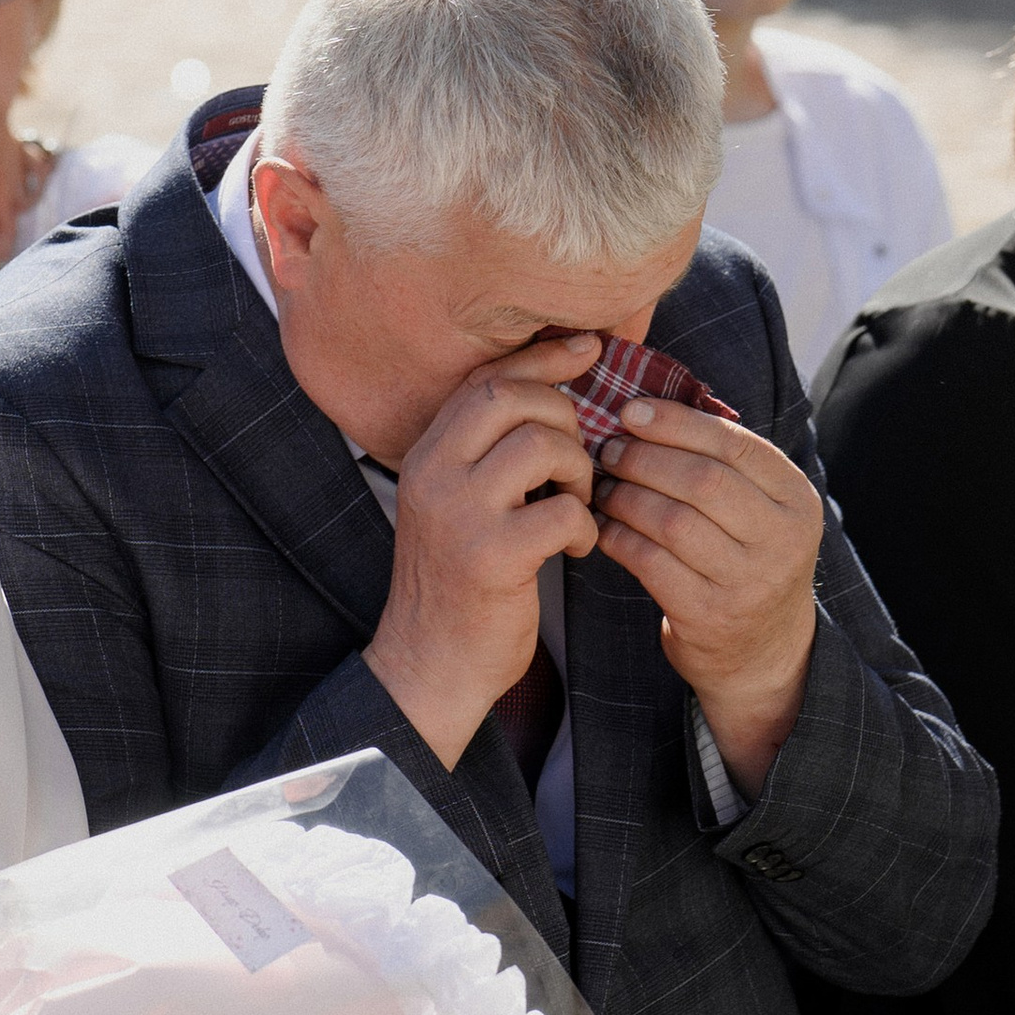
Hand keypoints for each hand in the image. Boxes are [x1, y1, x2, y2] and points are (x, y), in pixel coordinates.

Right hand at [364, 339, 601, 769]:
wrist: (429, 667)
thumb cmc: (460, 586)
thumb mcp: (460, 508)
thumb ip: (488, 457)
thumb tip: (553, 396)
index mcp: (426, 456)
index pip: (484, 381)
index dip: (541, 359)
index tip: (588, 347)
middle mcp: (432, 475)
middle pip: (510, 399)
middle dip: (564, 416)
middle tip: (578, 461)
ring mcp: (457, 515)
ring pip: (540, 445)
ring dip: (579, 470)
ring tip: (579, 505)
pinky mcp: (490, 557)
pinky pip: (561, 511)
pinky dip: (583, 525)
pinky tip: (574, 550)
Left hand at [593, 398, 822, 797]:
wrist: (763, 653)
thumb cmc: (747, 562)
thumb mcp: (760, 512)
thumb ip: (723, 465)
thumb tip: (646, 409)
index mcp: (796, 500)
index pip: (734, 444)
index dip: (676, 422)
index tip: (631, 412)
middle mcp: (781, 539)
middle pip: (702, 480)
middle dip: (645, 458)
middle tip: (607, 451)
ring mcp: (747, 581)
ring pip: (672, 520)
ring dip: (625, 497)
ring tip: (602, 486)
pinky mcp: (709, 615)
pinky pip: (651, 562)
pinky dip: (619, 538)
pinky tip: (602, 528)